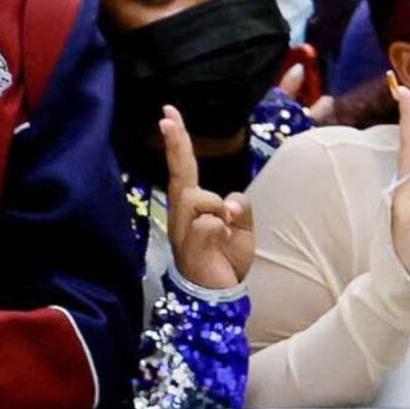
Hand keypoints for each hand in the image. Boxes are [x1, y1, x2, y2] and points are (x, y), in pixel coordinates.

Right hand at [160, 111, 254, 290]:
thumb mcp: (242, 228)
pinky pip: (207, 222)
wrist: (220, 294)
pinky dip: (221, 229)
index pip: (184, 168)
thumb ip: (238, 207)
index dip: (177, 142)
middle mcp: (182, 215)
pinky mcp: (188, 248)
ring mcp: (182, 231)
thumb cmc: (227, 259)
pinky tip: (222, 242)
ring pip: (197, 197)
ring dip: (217, 207)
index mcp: (193, 207)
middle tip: (167, 117)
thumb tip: (229, 200)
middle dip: (176, 143)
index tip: (167, 113)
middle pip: (180, 173)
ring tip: (225, 230)